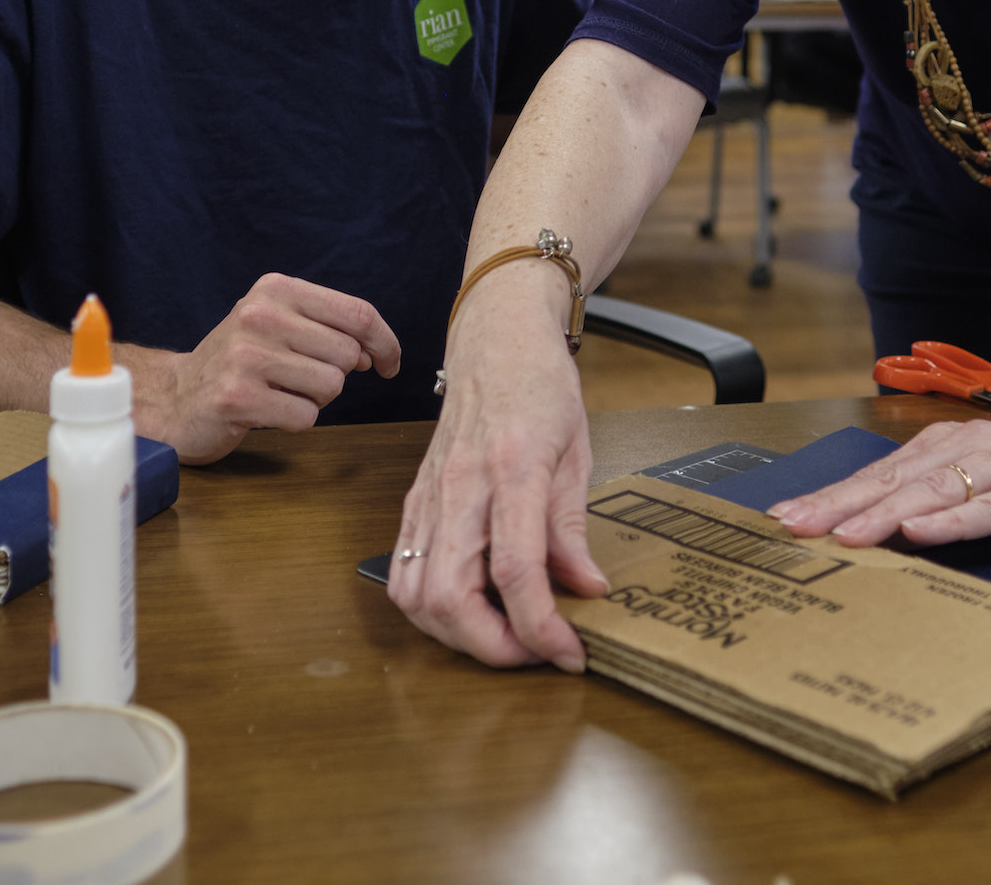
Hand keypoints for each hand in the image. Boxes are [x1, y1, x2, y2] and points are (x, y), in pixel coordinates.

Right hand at [145, 274, 401, 463]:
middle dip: (337, 375)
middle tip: (301, 379)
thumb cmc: (240, 361)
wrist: (177, 396)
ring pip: (331, 387)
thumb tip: (372, 354)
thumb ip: (329, 329)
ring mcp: (246, 355)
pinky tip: (266, 409)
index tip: (388, 364)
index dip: (385, 343)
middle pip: (347, 354)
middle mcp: (260, 315)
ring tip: (279, 391)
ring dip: (314, 399)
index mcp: (276, 289)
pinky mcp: (238, 397)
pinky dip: (295, 420)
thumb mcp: (280, 325)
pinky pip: (305, 416)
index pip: (358, 313)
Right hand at [385, 280, 606, 672]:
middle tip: (536, 651)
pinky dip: (431, 609)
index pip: (516, 570)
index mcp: (512, 469)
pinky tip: (470, 608)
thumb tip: (586, 590)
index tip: (570, 652)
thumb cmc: (541, 385)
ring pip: (415, 596)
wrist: (494, 338)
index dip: (542, 627)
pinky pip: (404, 572)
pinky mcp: (414, 502)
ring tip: (503, 634)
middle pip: (450, 598)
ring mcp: (429, 496)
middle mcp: (460, 487)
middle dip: (492, 648)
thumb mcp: (578, 451)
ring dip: (456, 635)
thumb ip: (573, 527)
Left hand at [767, 414, 990, 548]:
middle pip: (893, 481)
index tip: (784, 515)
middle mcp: (963, 451)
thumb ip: (925, 506)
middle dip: (841, 504)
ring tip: (845, 533)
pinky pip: (990, 508)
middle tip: (796, 526)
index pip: (876, 476)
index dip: (830, 495)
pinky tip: (921, 532)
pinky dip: (954, 521)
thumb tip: (866, 532)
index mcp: (940, 451)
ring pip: (934, 492)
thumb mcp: (971, 489)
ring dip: (886, 513)